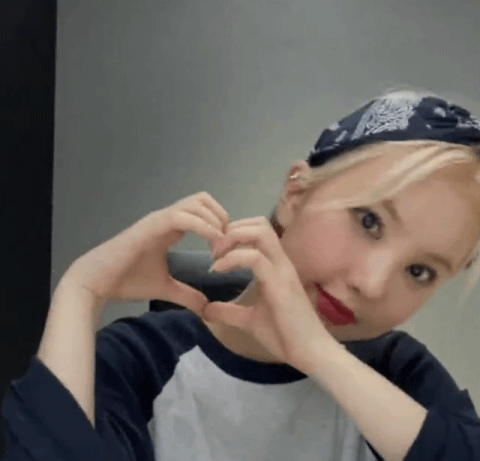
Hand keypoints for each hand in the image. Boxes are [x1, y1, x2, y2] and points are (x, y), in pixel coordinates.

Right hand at [65, 192, 228, 312]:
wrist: (96, 282)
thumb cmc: (126, 281)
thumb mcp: (164, 288)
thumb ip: (186, 294)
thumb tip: (206, 307)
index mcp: (170, 227)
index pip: (203, 211)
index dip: (220, 225)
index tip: (226, 250)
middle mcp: (166, 218)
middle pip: (203, 199)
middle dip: (222, 217)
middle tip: (226, 244)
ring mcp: (158, 219)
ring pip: (196, 203)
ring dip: (215, 221)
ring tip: (220, 246)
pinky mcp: (151, 226)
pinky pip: (183, 216)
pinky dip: (203, 226)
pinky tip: (213, 243)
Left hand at [202, 216, 330, 373]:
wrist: (309, 354)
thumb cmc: (285, 336)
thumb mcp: (249, 320)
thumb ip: (229, 312)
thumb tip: (206, 310)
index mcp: (275, 266)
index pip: (258, 231)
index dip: (234, 233)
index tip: (215, 252)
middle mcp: (280, 262)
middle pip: (259, 224)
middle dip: (231, 229)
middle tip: (213, 251)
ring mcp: (282, 270)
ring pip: (260, 232)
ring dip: (232, 238)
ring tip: (215, 257)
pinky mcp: (280, 283)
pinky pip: (255, 258)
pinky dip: (232, 259)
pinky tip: (217, 271)